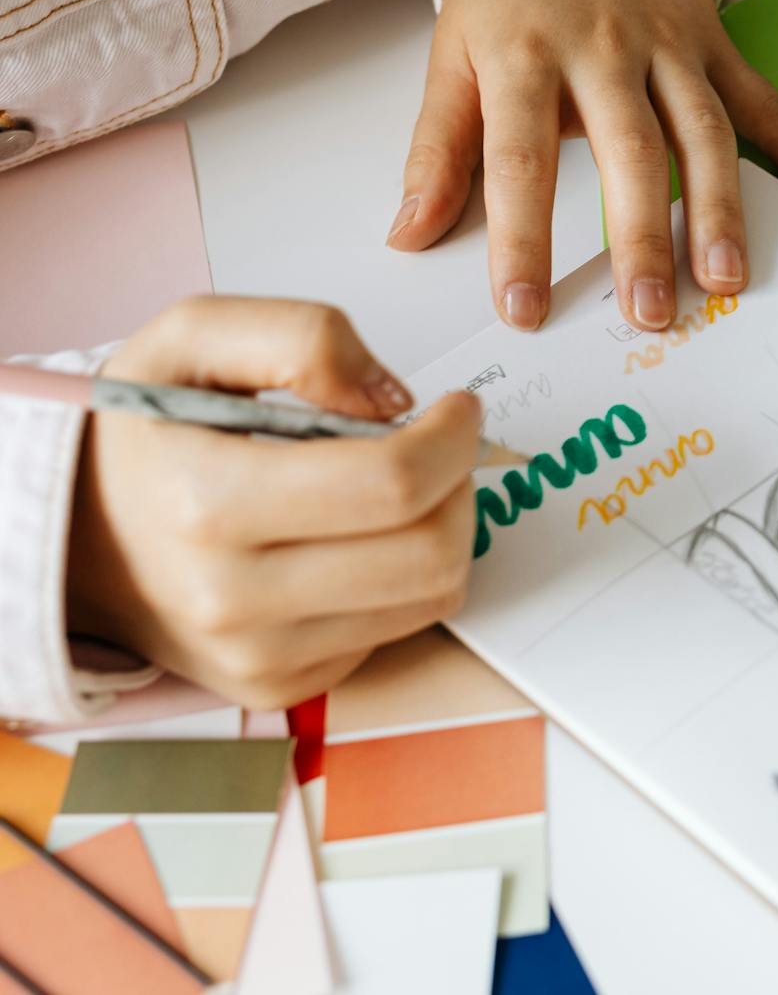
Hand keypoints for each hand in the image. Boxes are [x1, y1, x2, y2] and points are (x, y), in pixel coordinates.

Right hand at [66, 298, 481, 710]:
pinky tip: (352, 541)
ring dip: (442, 531)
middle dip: (460, 484)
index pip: (394, 483)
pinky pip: (394, 632)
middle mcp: (230, 599)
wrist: (71, 530)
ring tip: (399, 488)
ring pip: (430, 597)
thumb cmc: (138, 431)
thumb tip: (392, 397)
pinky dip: (398, 580)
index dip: (452, 437)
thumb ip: (299, 336)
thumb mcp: (191, 338)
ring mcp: (255, 656)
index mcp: (208, 503)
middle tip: (438, 446)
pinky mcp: (277, 687)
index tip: (456, 407)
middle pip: (431, 553)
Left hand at [387, 0, 777, 331]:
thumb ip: (438, 147)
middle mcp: (603, 48)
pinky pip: (765, 103)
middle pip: (629, 150)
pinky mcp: (717, 46)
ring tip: (726, 279)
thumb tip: (408, 235)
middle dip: (642, 235)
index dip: (521, 238)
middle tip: (649, 312)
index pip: (517, 159)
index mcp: (524, 55)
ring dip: (721, 208)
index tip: (523, 309)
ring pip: (704, 132)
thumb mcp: (454, 51)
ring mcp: (670, 45)